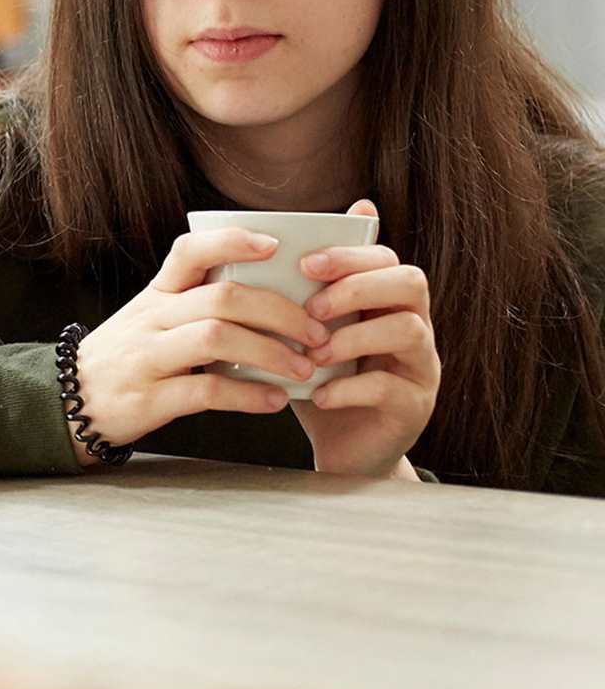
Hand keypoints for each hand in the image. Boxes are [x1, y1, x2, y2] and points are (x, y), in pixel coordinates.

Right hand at [72, 227, 329, 462]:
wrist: (70, 402)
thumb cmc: (128, 357)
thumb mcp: (152, 320)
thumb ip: (197, 305)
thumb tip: (274, 299)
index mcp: (156, 294)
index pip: (190, 251)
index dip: (232, 242)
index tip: (275, 246)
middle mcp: (152, 318)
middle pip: (221, 298)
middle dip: (279, 312)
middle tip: (318, 332)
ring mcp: (148, 357)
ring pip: (216, 339)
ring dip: (270, 352)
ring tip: (304, 369)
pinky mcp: (150, 398)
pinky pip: (205, 391)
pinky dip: (247, 396)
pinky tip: (274, 401)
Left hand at [290, 199, 439, 478]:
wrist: (338, 445)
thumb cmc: (319, 377)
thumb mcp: (306, 332)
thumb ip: (298, 293)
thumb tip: (266, 242)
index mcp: (387, 302)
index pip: (386, 259)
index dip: (349, 256)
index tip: (304, 264)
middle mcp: (415, 327)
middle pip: (410, 283)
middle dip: (356, 288)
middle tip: (312, 309)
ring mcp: (421, 368)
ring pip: (408, 330)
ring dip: (353, 338)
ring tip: (313, 355)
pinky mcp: (415, 408)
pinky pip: (392, 388)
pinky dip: (348, 388)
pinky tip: (317, 395)